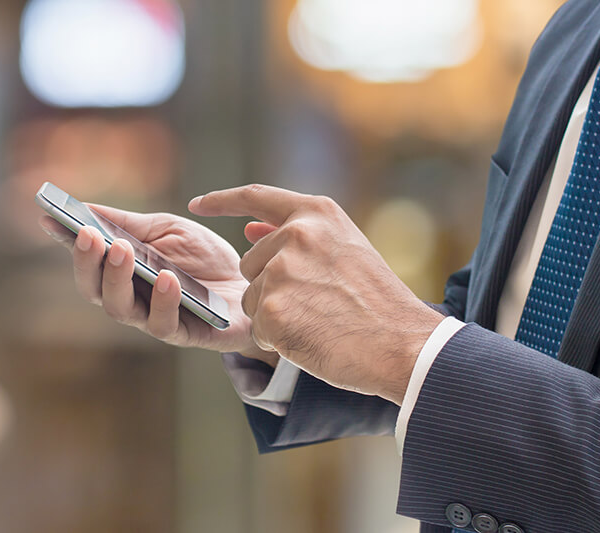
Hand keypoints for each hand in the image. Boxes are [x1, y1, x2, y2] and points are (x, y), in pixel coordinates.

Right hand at [39, 205, 278, 366]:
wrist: (252, 282)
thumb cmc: (205, 258)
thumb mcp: (167, 230)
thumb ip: (128, 223)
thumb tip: (84, 207)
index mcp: (124, 271)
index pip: (87, 259)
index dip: (68, 242)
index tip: (49, 218)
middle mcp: (132, 298)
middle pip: (95, 289)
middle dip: (88, 262)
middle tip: (90, 235)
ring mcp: (155, 317)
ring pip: (121, 310)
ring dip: (117, 279)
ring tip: (122, 250)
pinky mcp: (185, 333)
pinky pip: (164, 324)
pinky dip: (162, 300)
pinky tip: (166, 277)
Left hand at [189, 185, 442, 403]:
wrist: (402, 343)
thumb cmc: (377, 301)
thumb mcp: (344, 249)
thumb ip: (298, 237)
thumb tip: (249, 231)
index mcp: (315, 213)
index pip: (255, 196)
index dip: (222, 200)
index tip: (198, 204)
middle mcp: (295, 234)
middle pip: (250, 262)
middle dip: (270, 285)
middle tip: (316, 303)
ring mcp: (280, 271)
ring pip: (251, 297)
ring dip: (275, 313)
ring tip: (319, 320)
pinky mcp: (272, 309)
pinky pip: (258, 327)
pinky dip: (279, 339)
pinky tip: (312, 338)